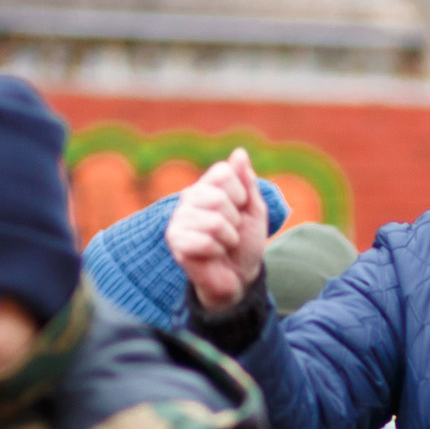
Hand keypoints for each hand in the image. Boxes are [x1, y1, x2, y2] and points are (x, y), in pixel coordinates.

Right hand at [165, 149, 271, 313]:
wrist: (239, 276)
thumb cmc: (245, 242)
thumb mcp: (254, 210)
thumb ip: (247, 182)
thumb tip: (240, 152)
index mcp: (206, 187)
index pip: (224, 172)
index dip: (241, 194)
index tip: (240, 210)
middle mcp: (188, 199)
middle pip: (220, 197)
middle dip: (235, 220)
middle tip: (231, 232)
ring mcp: (178, 219)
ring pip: (215, 221)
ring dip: (229, 238)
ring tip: (223, 244)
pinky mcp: (175, 241)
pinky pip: (206, 241)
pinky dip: (218, 250)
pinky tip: (213, 254)